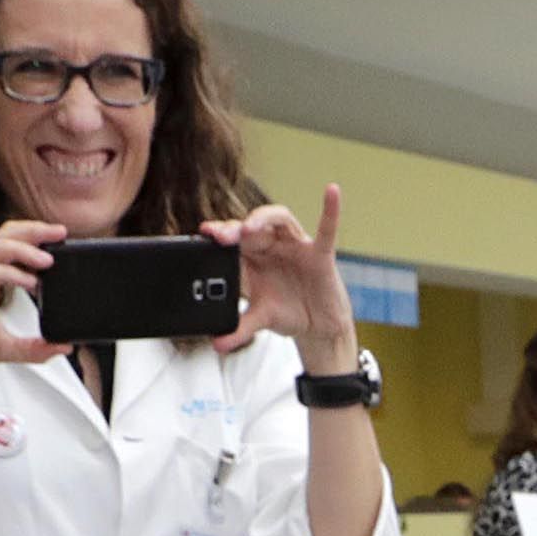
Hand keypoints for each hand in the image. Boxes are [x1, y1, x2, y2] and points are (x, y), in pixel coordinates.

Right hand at [0, 221, 74, 402]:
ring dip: (22, 250)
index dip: (34, 236)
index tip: (62, 237)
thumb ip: (33, 347)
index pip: (9, 243)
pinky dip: (7, 274)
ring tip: (47, 261)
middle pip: (2, 235)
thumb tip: (62, 346)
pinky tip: (28, 282)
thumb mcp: (3, 348)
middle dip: (32, 231)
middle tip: (60, 233)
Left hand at [206, 185, 358, 370]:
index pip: (233, 239)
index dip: (219, 234)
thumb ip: (239, 330)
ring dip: (263, 219)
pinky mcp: (320, 255)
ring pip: (279, 220)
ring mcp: (296, 247)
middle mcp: (272, 246)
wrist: (319, 327)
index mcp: (253, 258)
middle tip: (221, 236)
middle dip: (235, 229)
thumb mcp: (261, 320)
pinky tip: (332, 192)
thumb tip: (217, 344)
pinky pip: (326, 230)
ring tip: (250, 227)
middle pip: (252, 226)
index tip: (204, 233)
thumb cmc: (289, 313)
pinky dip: (330, 210)